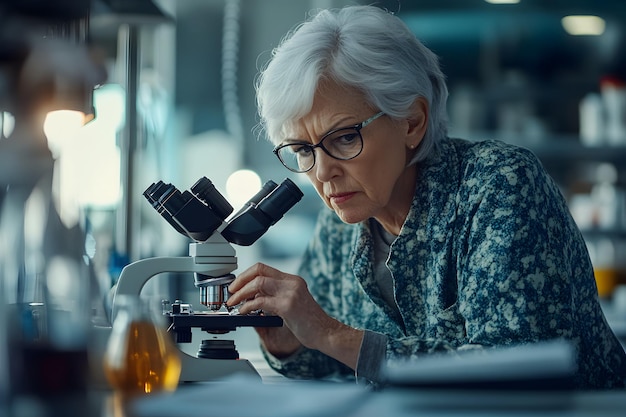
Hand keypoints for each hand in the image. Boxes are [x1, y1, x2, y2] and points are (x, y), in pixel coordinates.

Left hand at [226, 263, 362, 367]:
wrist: (326, 333)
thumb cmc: (310, 322)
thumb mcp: (292, 303)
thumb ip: (275, 297)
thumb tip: (251, 298)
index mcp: (293, 280)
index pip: (263, 267)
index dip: (246, 274)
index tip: (236, 284)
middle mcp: (291, 282)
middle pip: (258, 271)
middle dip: (240, 281)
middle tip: (231, 292)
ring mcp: (290, 293)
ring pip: (258, 283)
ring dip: (241, 293)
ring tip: (233, 303)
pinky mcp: (288, 305)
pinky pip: (260, 301)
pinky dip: (247, 306)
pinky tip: (243, 312)